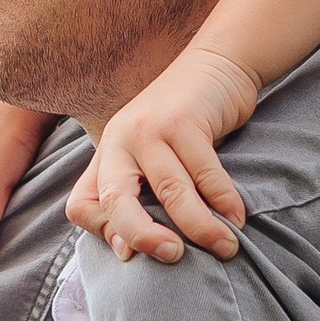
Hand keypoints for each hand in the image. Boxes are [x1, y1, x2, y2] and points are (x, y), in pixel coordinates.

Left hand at [65, 48, 258, 265]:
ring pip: (171, 192)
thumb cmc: (184, 124)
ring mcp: (150, 129)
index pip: (82, 205)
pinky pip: (206, 174)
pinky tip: (237, 218)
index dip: (105, 234)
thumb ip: (137, 196)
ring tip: (225, 247)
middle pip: (116, 201)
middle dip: (144, 237)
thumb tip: (127, 253)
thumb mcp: (150, 157)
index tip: (135, 253)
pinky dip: (225, 202)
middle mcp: (120, 140)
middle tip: (174, 256)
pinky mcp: (184, 120)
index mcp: (106, 154)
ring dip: (200, 227)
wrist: (215, 64)